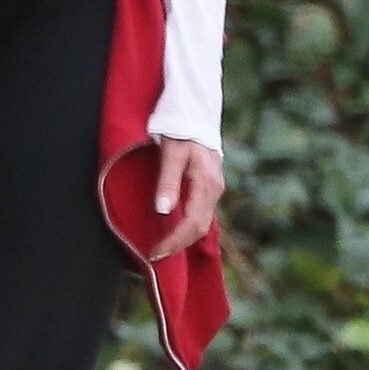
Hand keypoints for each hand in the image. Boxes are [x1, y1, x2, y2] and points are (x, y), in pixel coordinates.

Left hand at [151, 137, 224, 261]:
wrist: (197, 114)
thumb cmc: (181, 131)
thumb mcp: (171, 154)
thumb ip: (167, 182)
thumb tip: (163, 212)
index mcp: (206, 185)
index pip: (192, 224)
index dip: (174, 242)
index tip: (154, 253)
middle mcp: (214, 191)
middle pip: (199, 229)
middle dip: (177, 245)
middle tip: (155, 255)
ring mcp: (214, 190)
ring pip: (202, 223)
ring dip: (183, 239)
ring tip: (162, 247)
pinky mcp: (209, 188)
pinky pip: (201, 214)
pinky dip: (187, 227)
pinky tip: (174, 230)